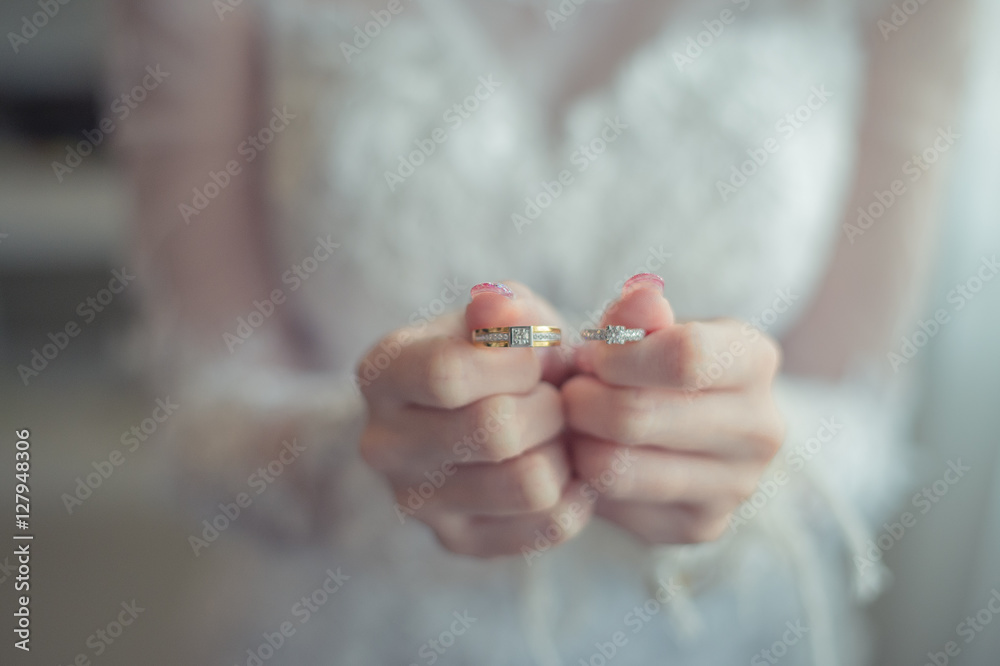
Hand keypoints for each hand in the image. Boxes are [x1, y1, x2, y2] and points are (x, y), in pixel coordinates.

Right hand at [358, 282, 591, 557]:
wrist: (512, 410)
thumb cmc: (508, 354)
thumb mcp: (508, 315)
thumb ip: (506, 307)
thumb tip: (499, 307)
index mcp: (382, 373)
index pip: (448, 375)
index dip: (516, 362)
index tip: (534, 356)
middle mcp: (382, 444)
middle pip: (494, 432)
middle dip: (549, 407)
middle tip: (555, 398)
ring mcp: (415, 502)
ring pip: (530, 484)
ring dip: (564, 450)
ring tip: (555, 433)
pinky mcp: (459, 542)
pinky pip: (550, 525)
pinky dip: (576, 492)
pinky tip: (561, 466)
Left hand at [563, 274, 784, 544]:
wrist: (664, 426)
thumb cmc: (643, 361)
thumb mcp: (640, 326)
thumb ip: (635, 314)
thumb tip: (642, 297)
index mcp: (755, 359)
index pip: (683, 357)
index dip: (617, 356)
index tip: (591, 356)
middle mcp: (762, 428)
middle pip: (637, 417)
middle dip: (582, 400)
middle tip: (568, 392)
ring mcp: (738, 485)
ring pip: (618, 468)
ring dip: (577, 441)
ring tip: (575, 423)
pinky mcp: (701, 526)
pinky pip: (614, 505)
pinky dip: (586, 480)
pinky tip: (591, 456)